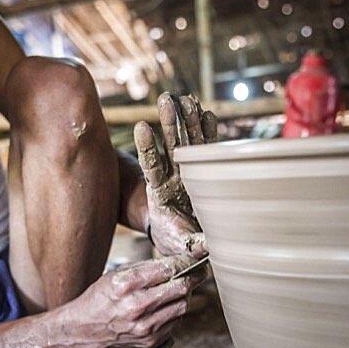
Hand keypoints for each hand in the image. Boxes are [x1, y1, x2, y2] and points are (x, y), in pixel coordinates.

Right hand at [64, 255, 208, 347]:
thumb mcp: (116, 275)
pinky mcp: (150, 340)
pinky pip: (175, 322)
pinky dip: (175, 311)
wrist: (83, 330)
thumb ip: (145, 269)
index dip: (186, 262)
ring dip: (184, 295)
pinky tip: (166, 306)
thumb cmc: (100, 299)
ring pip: (182, 305)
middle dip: (193, 277)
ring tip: (180, 288)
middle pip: (181, 288)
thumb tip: (176, 262)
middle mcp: (136, 306)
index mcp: (126, 284)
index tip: (194, 258)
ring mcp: (145, 326)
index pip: (168, 269)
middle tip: (198, 271)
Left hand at [135, 92, 217, 257]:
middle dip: (169, 124)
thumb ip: (190, 245)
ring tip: (185, 98)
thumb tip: (206, 247)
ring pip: (187, 144)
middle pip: (170, 147)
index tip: (140, 128)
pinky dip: (208, 134)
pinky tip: (207, 114)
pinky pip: (206, 152)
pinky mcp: (202, 175)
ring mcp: (187, 175)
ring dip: (186, 122)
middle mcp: (173, 180)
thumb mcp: (181, 249)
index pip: (152, 167)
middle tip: (166, 99)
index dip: (148, 149)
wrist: (188, 247)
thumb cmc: (181, 248)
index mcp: (162, 195)